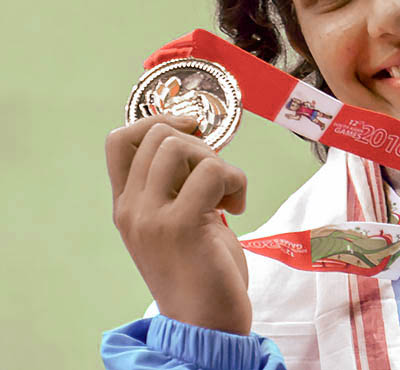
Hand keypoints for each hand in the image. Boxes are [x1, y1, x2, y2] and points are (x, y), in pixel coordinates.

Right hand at [106, 114, 251, 333]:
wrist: (204, 323)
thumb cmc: (201, 270)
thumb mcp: (178, 221)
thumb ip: (176, 186)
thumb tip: (197, 139)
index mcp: (127, 205)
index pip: (119, 140)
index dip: (158, 121)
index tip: (194, 134)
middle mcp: (131, 209)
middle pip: (156, 134)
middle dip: (200, 145)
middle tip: (217, 179)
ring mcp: (151, 217)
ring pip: (181, 147)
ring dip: (219, 162)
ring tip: (227, 195)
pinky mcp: (181, 226)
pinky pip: (212, 171)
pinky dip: (236, 181)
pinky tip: (236, 208)